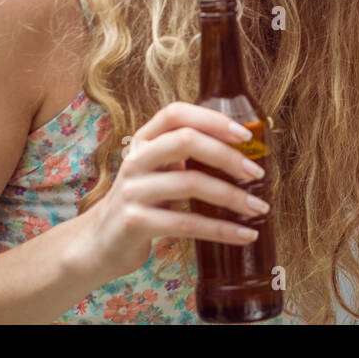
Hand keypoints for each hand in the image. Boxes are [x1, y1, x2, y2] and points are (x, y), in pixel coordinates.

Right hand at [65, 101, 269, 285]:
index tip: (245, 134)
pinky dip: (221, 230)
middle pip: (186, 141)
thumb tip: (245, 152)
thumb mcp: (158, 171)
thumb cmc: (142, 202)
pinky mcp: (135, 223)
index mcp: (144, 140)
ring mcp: (132, 190)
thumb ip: (187, 156)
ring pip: (191, 183)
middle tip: (257, 173)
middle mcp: (136, 159)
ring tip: (259, 207)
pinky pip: (187, 224)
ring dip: (232, 196)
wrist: (99, 244)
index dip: (212, 118)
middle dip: (227, 156)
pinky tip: (244, 235)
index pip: (176, 113)